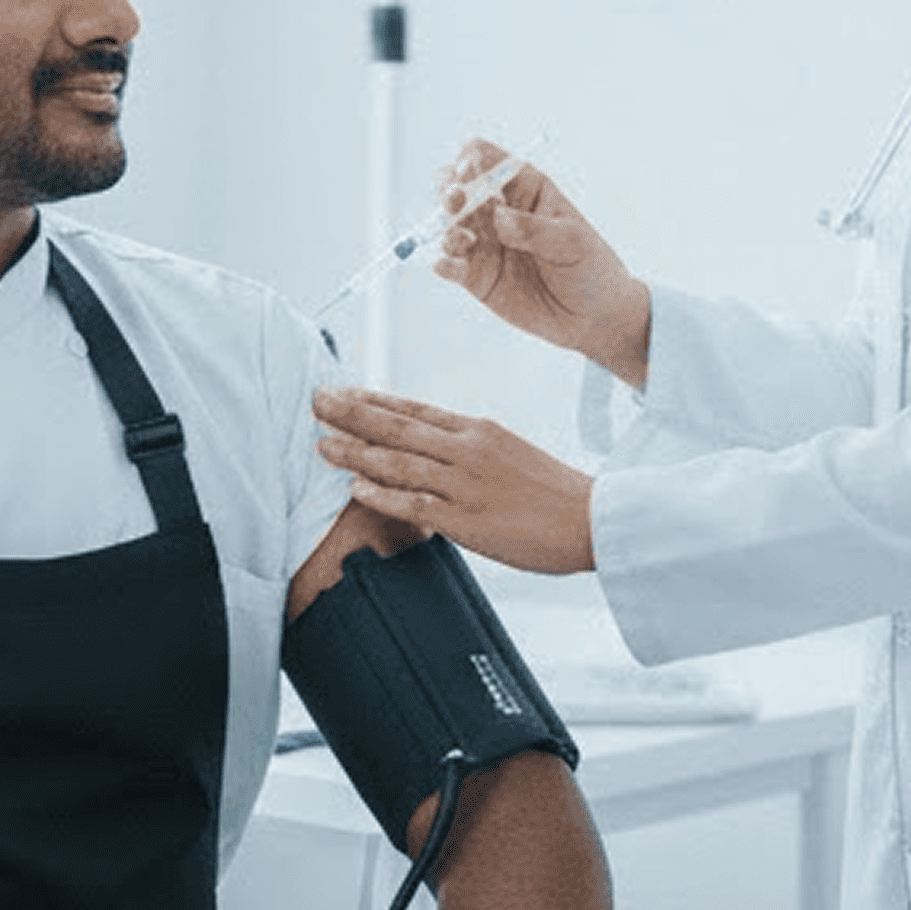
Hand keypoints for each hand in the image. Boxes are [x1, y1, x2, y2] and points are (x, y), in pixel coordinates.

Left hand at [312, 386, 597, 574]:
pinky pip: (416, 504)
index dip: (374, 399)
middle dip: (352, 413)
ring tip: (322, 444)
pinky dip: (383, 495)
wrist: (594, 518)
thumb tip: (431, 451)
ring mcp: (465, 483)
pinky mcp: (468, 519)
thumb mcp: (509, 452)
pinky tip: (355, 488)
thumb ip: (468, 449)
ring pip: (399, 462)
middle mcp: (467, 448)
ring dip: (356, 452)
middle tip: (316, 400)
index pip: (415, 409)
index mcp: (477, 429)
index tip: (342, 390)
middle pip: (398, 426)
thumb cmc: (552, 491)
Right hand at [430, 137, 651, 384]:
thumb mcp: (572, 242)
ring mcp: (486, 244)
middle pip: (462, 189)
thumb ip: (535, 229)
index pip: (489, 161)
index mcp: (525, 189)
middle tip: (454, 199)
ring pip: (451, 226)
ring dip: (446, 227)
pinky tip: (445, 265)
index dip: (473, 160)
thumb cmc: (591, 268)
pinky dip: (444, 263)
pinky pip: (452, 265)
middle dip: (452, 190)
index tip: (468, 169)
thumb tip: (499, 218)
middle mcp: (499, 212)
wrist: (594, 317)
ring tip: (460, 239)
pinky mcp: (478, 277)